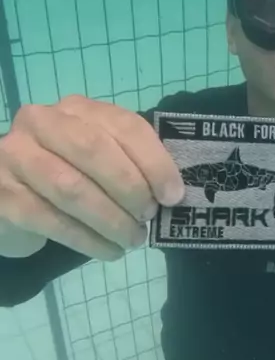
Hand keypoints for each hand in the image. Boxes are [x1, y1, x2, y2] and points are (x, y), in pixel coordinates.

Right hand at [0, 95, 183, 260]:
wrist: (10, 198)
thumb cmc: (68, 176)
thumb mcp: (100, 160)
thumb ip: (131, 164)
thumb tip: (172, 194)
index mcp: (76, 109)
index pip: (123, 125)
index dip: (154, 161)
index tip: (173, 195)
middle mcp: (41, 122)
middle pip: (94, 150)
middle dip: (130, 188)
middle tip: (148, 217)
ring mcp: (16, 156)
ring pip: (72, 189)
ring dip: (111, 220)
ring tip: (133, 240)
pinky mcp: (4, 195)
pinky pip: (52, 220)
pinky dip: (88, 240)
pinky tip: (108, 251)